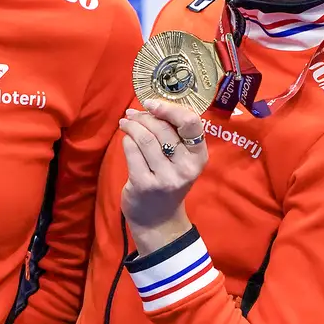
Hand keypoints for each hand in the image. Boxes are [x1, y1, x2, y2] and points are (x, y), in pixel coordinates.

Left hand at [118, 99, 209, 253]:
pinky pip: (132, 151)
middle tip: (133, 114)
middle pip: (163, 129)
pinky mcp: (144, 184)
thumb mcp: (180, 161)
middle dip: (144, 117)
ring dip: (132, 126)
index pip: (192, 124)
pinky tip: (125, 138)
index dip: (170, 109)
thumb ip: (174, 136)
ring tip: (126, 122)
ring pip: (145, 139)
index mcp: (199, 157)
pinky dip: (126, 140)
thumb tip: (152, 105)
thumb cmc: (168, 181)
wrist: (158, 219)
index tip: (152, 103)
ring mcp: (165, 177)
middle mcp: (186, 168)